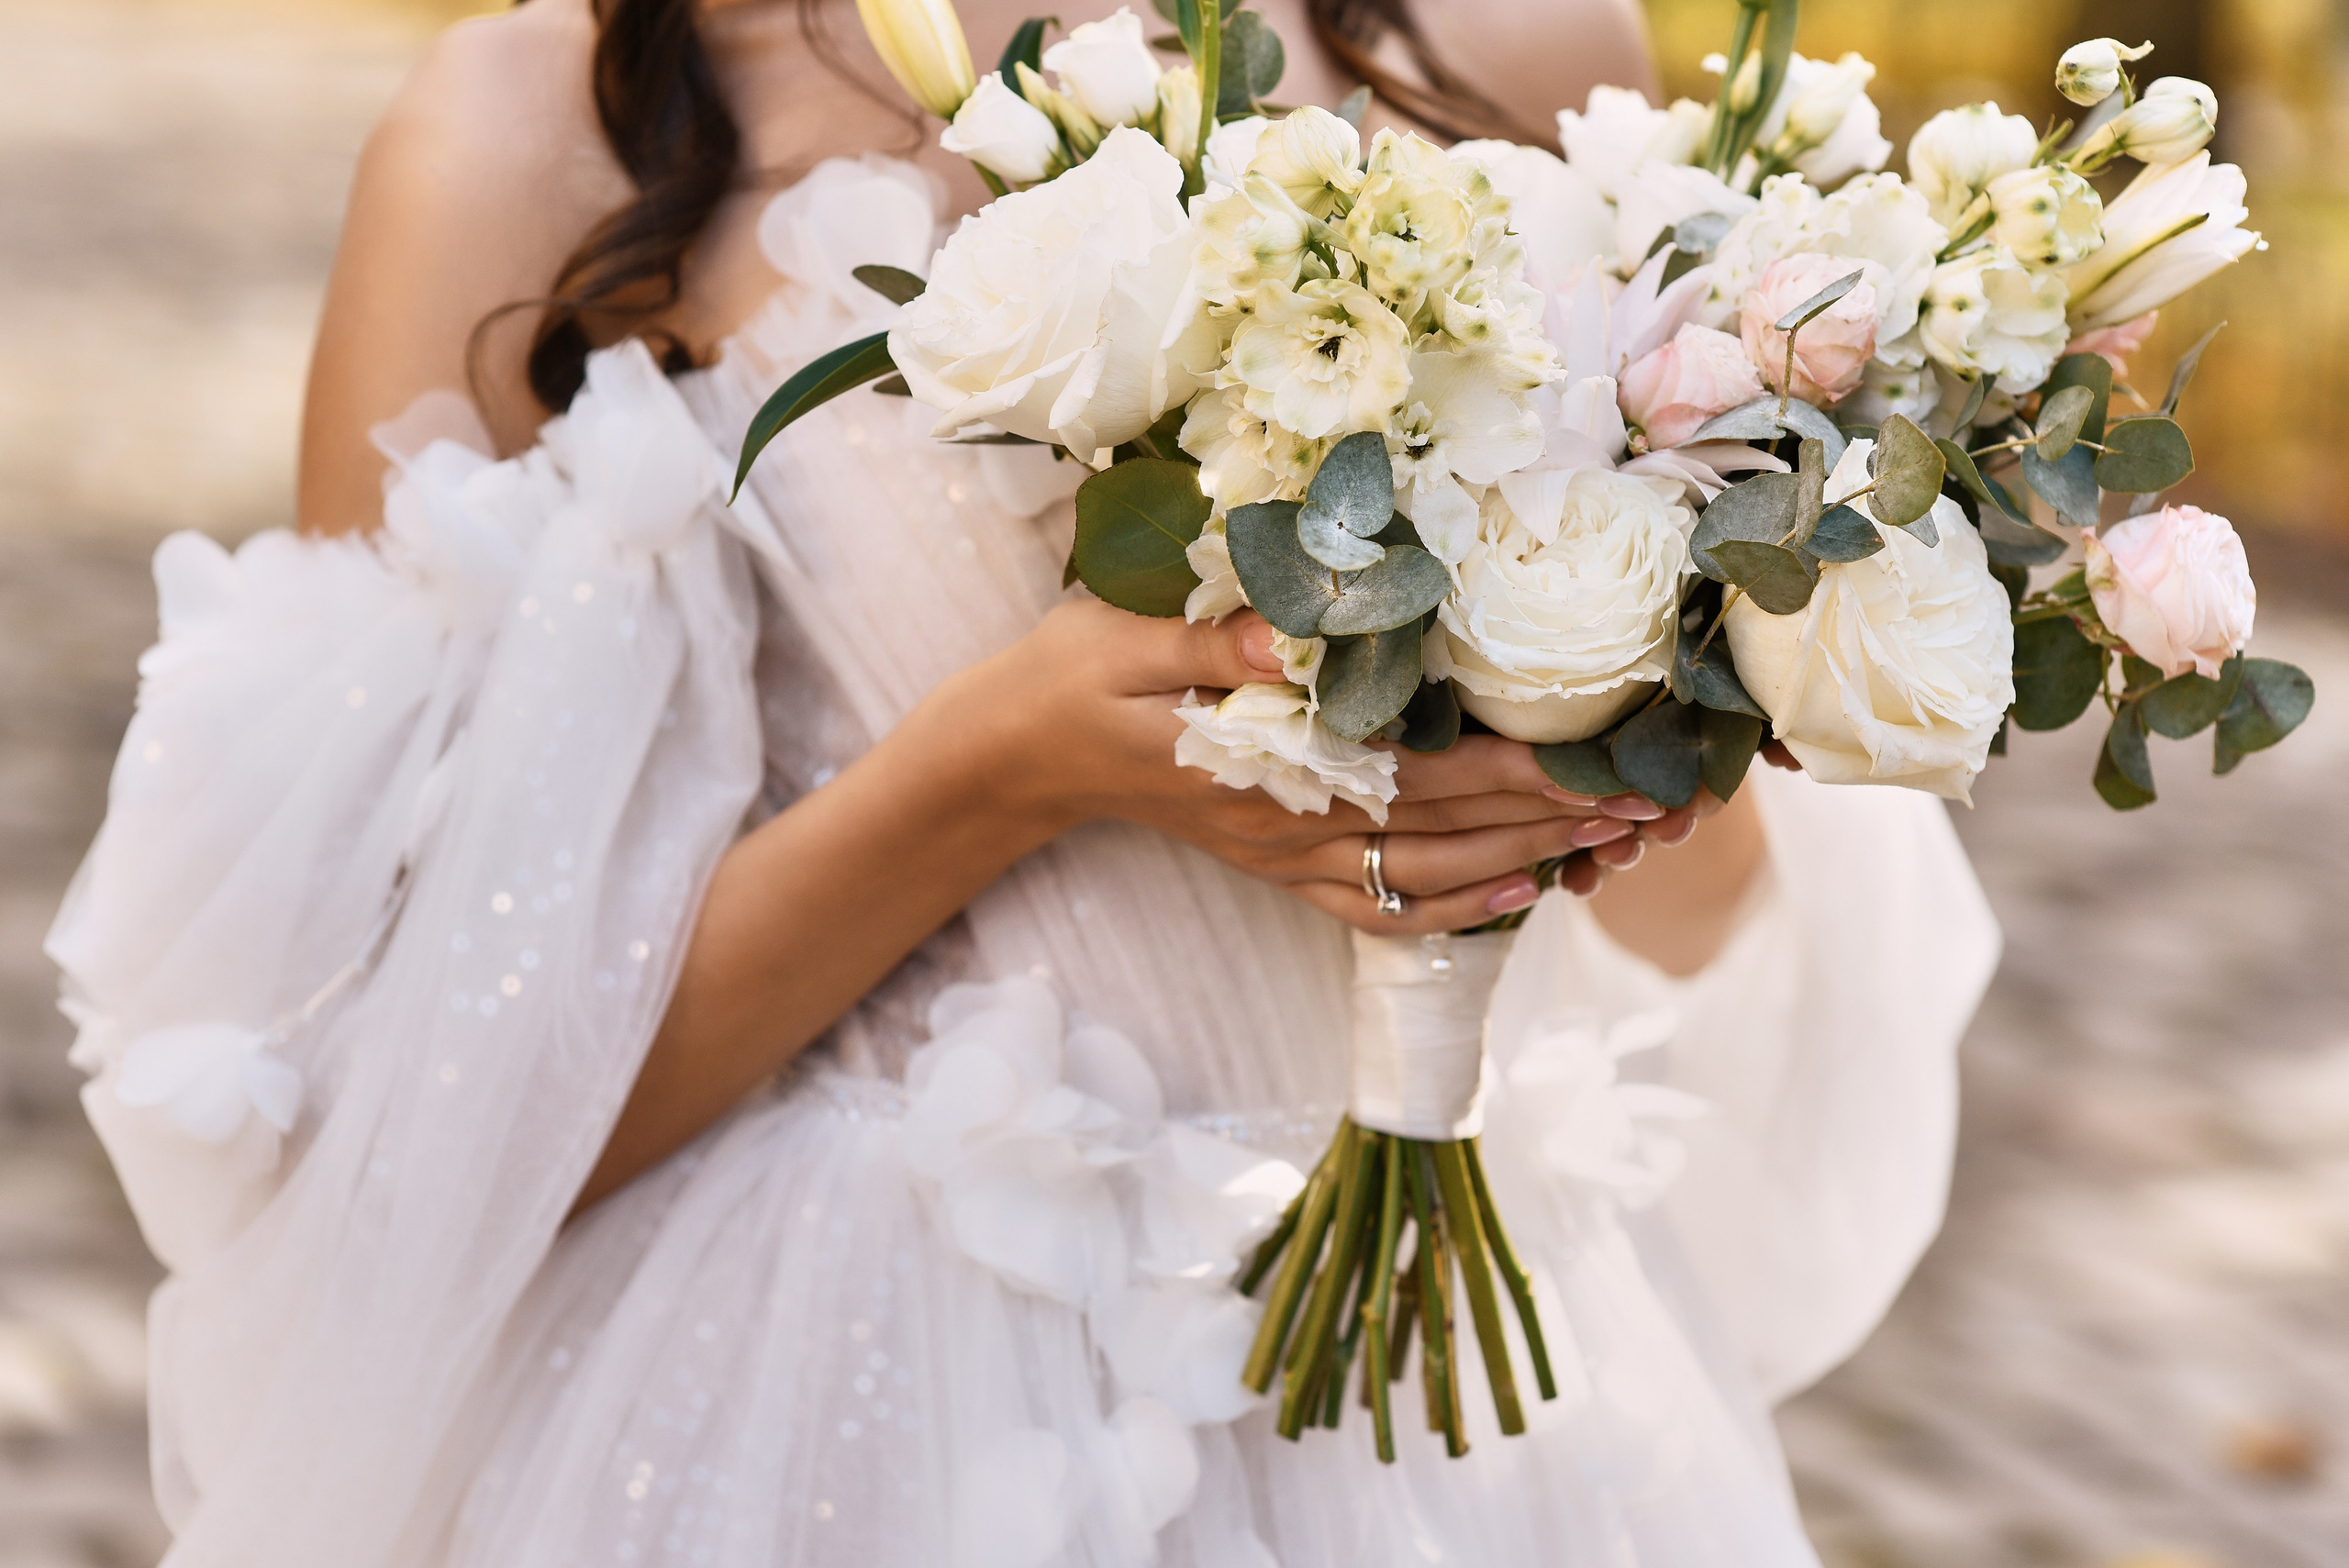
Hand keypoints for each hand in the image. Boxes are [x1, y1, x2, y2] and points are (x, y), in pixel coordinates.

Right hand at [948, 600, 1663, 933]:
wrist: (1016, 752)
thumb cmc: (1073, 674)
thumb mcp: (1124, 632)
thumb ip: (1211, 634)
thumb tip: (1297, 630)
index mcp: (1265, 760)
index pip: (1417, 775)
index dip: (1514, 774)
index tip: (1601, 764)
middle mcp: (1288, 822)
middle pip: (1445, 831)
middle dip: (1553, 820)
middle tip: (1653, 806)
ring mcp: (1285, 852)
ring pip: (1426, 877)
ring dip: (1526, 864)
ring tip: (1616, 846)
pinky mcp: (1278, 862)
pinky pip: (1376, 906)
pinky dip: (1453, 911)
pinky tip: (1517, 898)